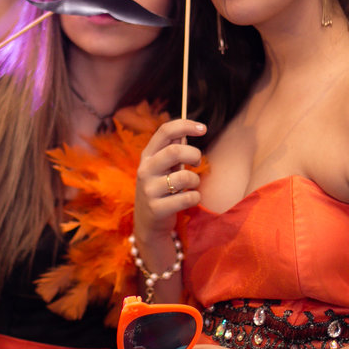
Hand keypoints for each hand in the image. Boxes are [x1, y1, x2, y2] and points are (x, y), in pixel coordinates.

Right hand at [134, 119, 205, 243]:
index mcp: (147, 156)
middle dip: (194, 154)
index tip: (203, 128)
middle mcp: (145, 170)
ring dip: (195, 180)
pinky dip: (195, 197)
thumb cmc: (162, 189)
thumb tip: (186, 131)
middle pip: (174, 152)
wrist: (149, 223)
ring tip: (191, 185)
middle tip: (198, 161)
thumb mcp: (163, 167)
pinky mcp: (157, 208)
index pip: (164, 132)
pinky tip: (189, 199)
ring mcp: (149, 190)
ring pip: (184, 177)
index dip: (185, 125)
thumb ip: (172, 149)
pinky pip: (187, 198)